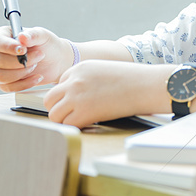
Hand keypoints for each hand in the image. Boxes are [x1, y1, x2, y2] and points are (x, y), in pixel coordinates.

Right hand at [0, 26, 72, 91]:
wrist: (56, 61)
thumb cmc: (46, 44)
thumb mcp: (43, 35)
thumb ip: (33, 34)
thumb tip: (22, 37)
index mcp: (1, 36)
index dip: (8, 47)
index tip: (23, 50)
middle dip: (20, 61)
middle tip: (39, 55)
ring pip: (0, 76)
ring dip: (21, 72)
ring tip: (36, 65)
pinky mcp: (4, 82)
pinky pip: (8, 87)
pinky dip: (24, 84)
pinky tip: (37, 77)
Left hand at [44, 60, 168, 126]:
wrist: (145, 85)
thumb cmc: (132, 79)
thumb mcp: (104, 70)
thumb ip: (87, 79)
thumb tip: (78, 95)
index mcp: (79, 68)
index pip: (59, 85)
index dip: (67, 95)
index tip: (78, 102)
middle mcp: (73, 81)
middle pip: (50, 99)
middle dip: (59, 107)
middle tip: (74, 113)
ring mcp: (76, 96)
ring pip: (54, 114)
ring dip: (65, 119)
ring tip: (81, 120)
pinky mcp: (83, 112)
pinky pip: (67, 125)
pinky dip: (75, 127)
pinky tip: (88, 124)